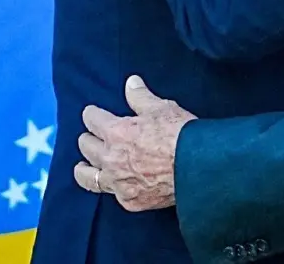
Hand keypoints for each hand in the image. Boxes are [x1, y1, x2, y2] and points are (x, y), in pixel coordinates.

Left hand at [73, 75, 197, 211]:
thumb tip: (131, 83)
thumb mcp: (162, 108)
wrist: (198, 168)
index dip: (92, 114)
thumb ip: (140, 96)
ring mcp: (119, 182)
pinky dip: (113, 187)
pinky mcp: (130, 200)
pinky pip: (112, 194)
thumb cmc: (181, 135)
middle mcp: (111, 159)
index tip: (93, 113)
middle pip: (85, 146)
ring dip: (86, 168)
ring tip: (85, 166)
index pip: (91, 119)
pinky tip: (115, 183)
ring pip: (88, 177)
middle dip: (89, 138)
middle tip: (94, 137)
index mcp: (116, 132)